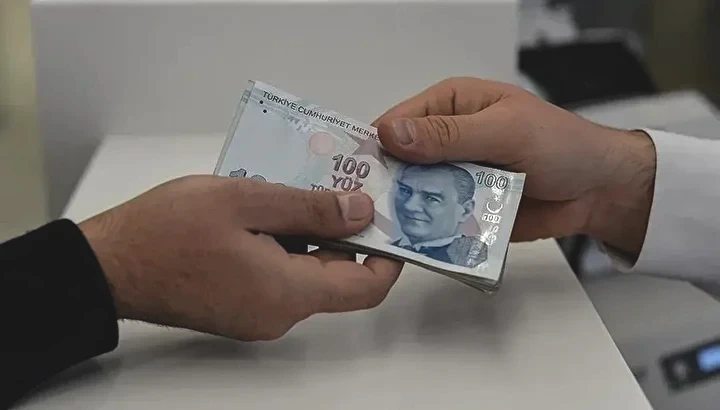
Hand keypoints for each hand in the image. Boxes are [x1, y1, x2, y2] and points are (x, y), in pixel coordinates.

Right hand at [79, 175, 401, 340]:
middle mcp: (279, 313)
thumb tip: (361, 212)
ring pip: (306, 272)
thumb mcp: (246, 201)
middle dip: (343, 231)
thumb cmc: (167, 231)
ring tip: (294, 189)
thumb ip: (311, 207)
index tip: (386, 218)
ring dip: (310, 233)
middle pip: (336, 276)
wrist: (109, 265)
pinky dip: (285, 244)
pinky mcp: (240, 306)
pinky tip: (266, 210)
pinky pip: (280, 275)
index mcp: (287, 292)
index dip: (386, 254)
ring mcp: (258, 314)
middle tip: (336, 185)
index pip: (365, 287)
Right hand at [373, 77, 655, 256]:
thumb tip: (392, 134)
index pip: (397, 122)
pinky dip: (428, 230)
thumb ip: (450, 135)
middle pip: (399, 162)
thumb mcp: (505, 130)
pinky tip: (415, 244)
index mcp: (450, 105)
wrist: (600, 190)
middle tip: (364, 211)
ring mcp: (455, 176)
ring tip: (385, 233)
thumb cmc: (562, 144)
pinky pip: (437, 219)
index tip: (353, 173)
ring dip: (404, 211)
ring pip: (414, 194)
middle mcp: (446, 140)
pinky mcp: (464, 208)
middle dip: (385, 185)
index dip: (374, 146)